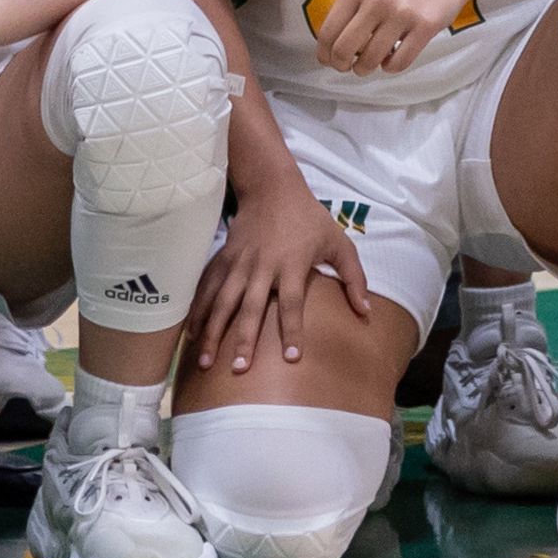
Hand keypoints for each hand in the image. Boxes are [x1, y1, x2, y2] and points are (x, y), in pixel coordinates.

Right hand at [186, 177, 374, 374]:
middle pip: (252, 307)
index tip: (291, 359)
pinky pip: (207, 288)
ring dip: (214, 332)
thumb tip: (366, 311)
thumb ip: (354, 277)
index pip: (292, 303)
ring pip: (223, 301)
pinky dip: (198, 311)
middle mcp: (262, 266)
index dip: (292, 330)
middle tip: (240, 369)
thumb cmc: (310, 219)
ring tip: (206, 362)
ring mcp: (239, 263)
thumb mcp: (339, 243)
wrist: (272, 188)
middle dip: (244, 339)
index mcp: (292, 264)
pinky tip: (191, 334)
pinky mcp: (224, 258)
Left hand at [312, 0, 471, 79]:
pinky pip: (399, 63)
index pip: (328, 31)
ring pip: (371, 60)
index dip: (324, 54)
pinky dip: (391, 67)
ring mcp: (402, 13)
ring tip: (372, 64)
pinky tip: (393, 58)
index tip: (329, 61)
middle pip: (344, 49)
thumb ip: (352, 9)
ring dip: (366, 69)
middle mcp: (377, 0)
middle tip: (349, 67)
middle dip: (342, 66)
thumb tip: (332, 47)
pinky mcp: (425, 27)